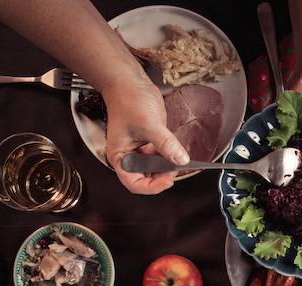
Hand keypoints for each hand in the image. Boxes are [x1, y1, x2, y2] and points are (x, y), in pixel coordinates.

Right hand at [102, 78, 189, 194]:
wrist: (130, 82)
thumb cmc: (128, 100)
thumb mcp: (148, 124)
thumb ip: (165, 144)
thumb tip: (181, 160)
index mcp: (120, 156)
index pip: (134, 183)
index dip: (151, 187)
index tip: (168, 180)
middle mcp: (130, 156)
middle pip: (146, 179)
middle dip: (162, 177)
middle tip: (175, 169)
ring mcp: (140, 150)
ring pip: (156, 169)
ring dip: (168, 168)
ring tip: (178, 160)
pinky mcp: (150, 142)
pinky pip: (162, 156)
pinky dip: (171, 158)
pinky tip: (178, 153)